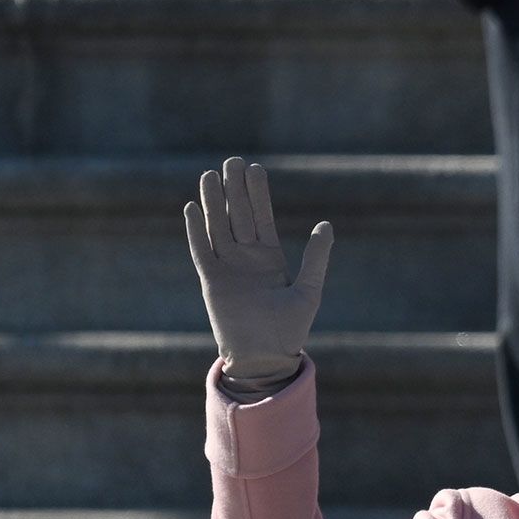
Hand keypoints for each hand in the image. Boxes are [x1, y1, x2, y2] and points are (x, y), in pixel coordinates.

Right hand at [183, 158, 332, 386]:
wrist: (266, 357)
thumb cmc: (290, 329)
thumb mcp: (309, 290)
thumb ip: (315, 258)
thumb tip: (325, 225)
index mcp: (270, 258)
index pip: (262, 218)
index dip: (258, 194)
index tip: (255, 168)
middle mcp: (246, 258)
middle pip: (239, 215)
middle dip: (236, 189)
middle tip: (233, 161)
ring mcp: (227, 267)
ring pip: (218, 226)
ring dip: (214, 202)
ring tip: (210, 174)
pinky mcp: (211, 279)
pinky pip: (201, 249)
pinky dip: (196, 229)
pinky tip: (192, 207)